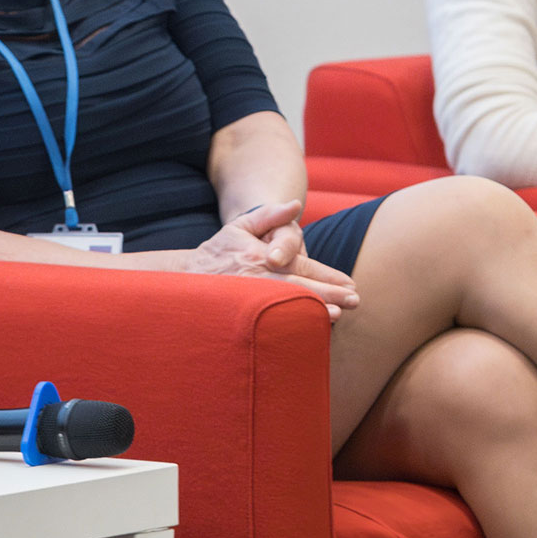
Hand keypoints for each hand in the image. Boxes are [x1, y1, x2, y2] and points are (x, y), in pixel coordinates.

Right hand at [184, 200, 360, 317]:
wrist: (182, 280)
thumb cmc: (217, 252)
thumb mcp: (239, 227)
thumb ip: (269, 215)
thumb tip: (295, 205)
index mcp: (259, 256)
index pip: (301, 265)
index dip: (327, 276)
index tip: (350, 284)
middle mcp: (255, 277)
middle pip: (298, 286)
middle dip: (328, 295)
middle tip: (354, 301)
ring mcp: (246, 299)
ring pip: (286, 305)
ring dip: (312, 311)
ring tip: (337, 316)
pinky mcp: (240, 316)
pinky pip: (269, 321)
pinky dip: (290, 326)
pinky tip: (308, 331)